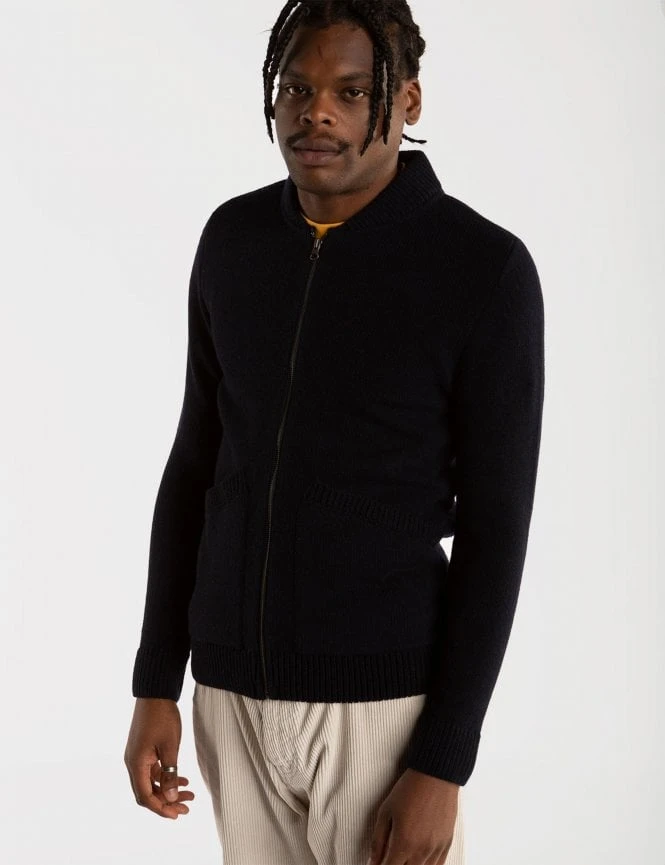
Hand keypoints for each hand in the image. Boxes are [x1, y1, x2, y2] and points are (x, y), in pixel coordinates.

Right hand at [124, 697, 194, 819]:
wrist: (155, 693)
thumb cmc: (162, 717)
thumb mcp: (170, 747)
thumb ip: (169, 774)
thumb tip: (169, 799)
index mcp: (136, 763)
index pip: (145, 796)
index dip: (160, 808)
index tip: (177, 814)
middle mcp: (133, 763)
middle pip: (147, 792)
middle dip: (166, 802)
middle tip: (186, 808)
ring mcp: (137, 756)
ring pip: (151, 782)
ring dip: (168, 790)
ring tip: (189, 795)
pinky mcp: (143, 750)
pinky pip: (153, 771)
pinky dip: (167, 777)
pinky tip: (183, 780)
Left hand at [367, 768, 458, 864]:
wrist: (436, 775)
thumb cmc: (410, 789)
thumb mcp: (386, 811)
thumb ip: (378, 840)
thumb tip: (373, 860)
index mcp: (404, 843)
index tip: (377, 864)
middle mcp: (421, 850)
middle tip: (390, 858)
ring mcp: (436, 848)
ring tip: (404, 857)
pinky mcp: (447, 843)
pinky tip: (419, 861)